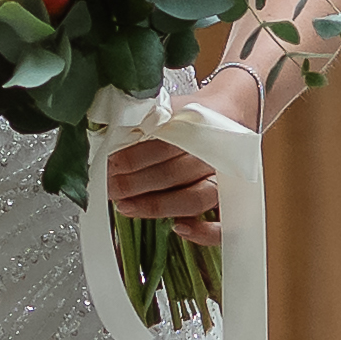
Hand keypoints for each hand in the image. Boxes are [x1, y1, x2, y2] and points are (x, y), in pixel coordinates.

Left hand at [102, 97, 246, 235]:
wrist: (231, 113)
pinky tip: (177, 228)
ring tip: (125, 206)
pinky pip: (223, 225)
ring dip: (155, 206)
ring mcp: (226, 182)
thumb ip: (146, 118)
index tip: (109, 163)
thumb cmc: (194, 116)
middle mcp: (216, 156)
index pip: (165, 145)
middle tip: (109, 187)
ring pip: (193, 199)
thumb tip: (111, 132)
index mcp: (202, 129)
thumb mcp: (170, 107)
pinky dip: (203, 232)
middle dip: (135, 184)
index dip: (134, 157)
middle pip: (174, 174)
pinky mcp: (231, 204)